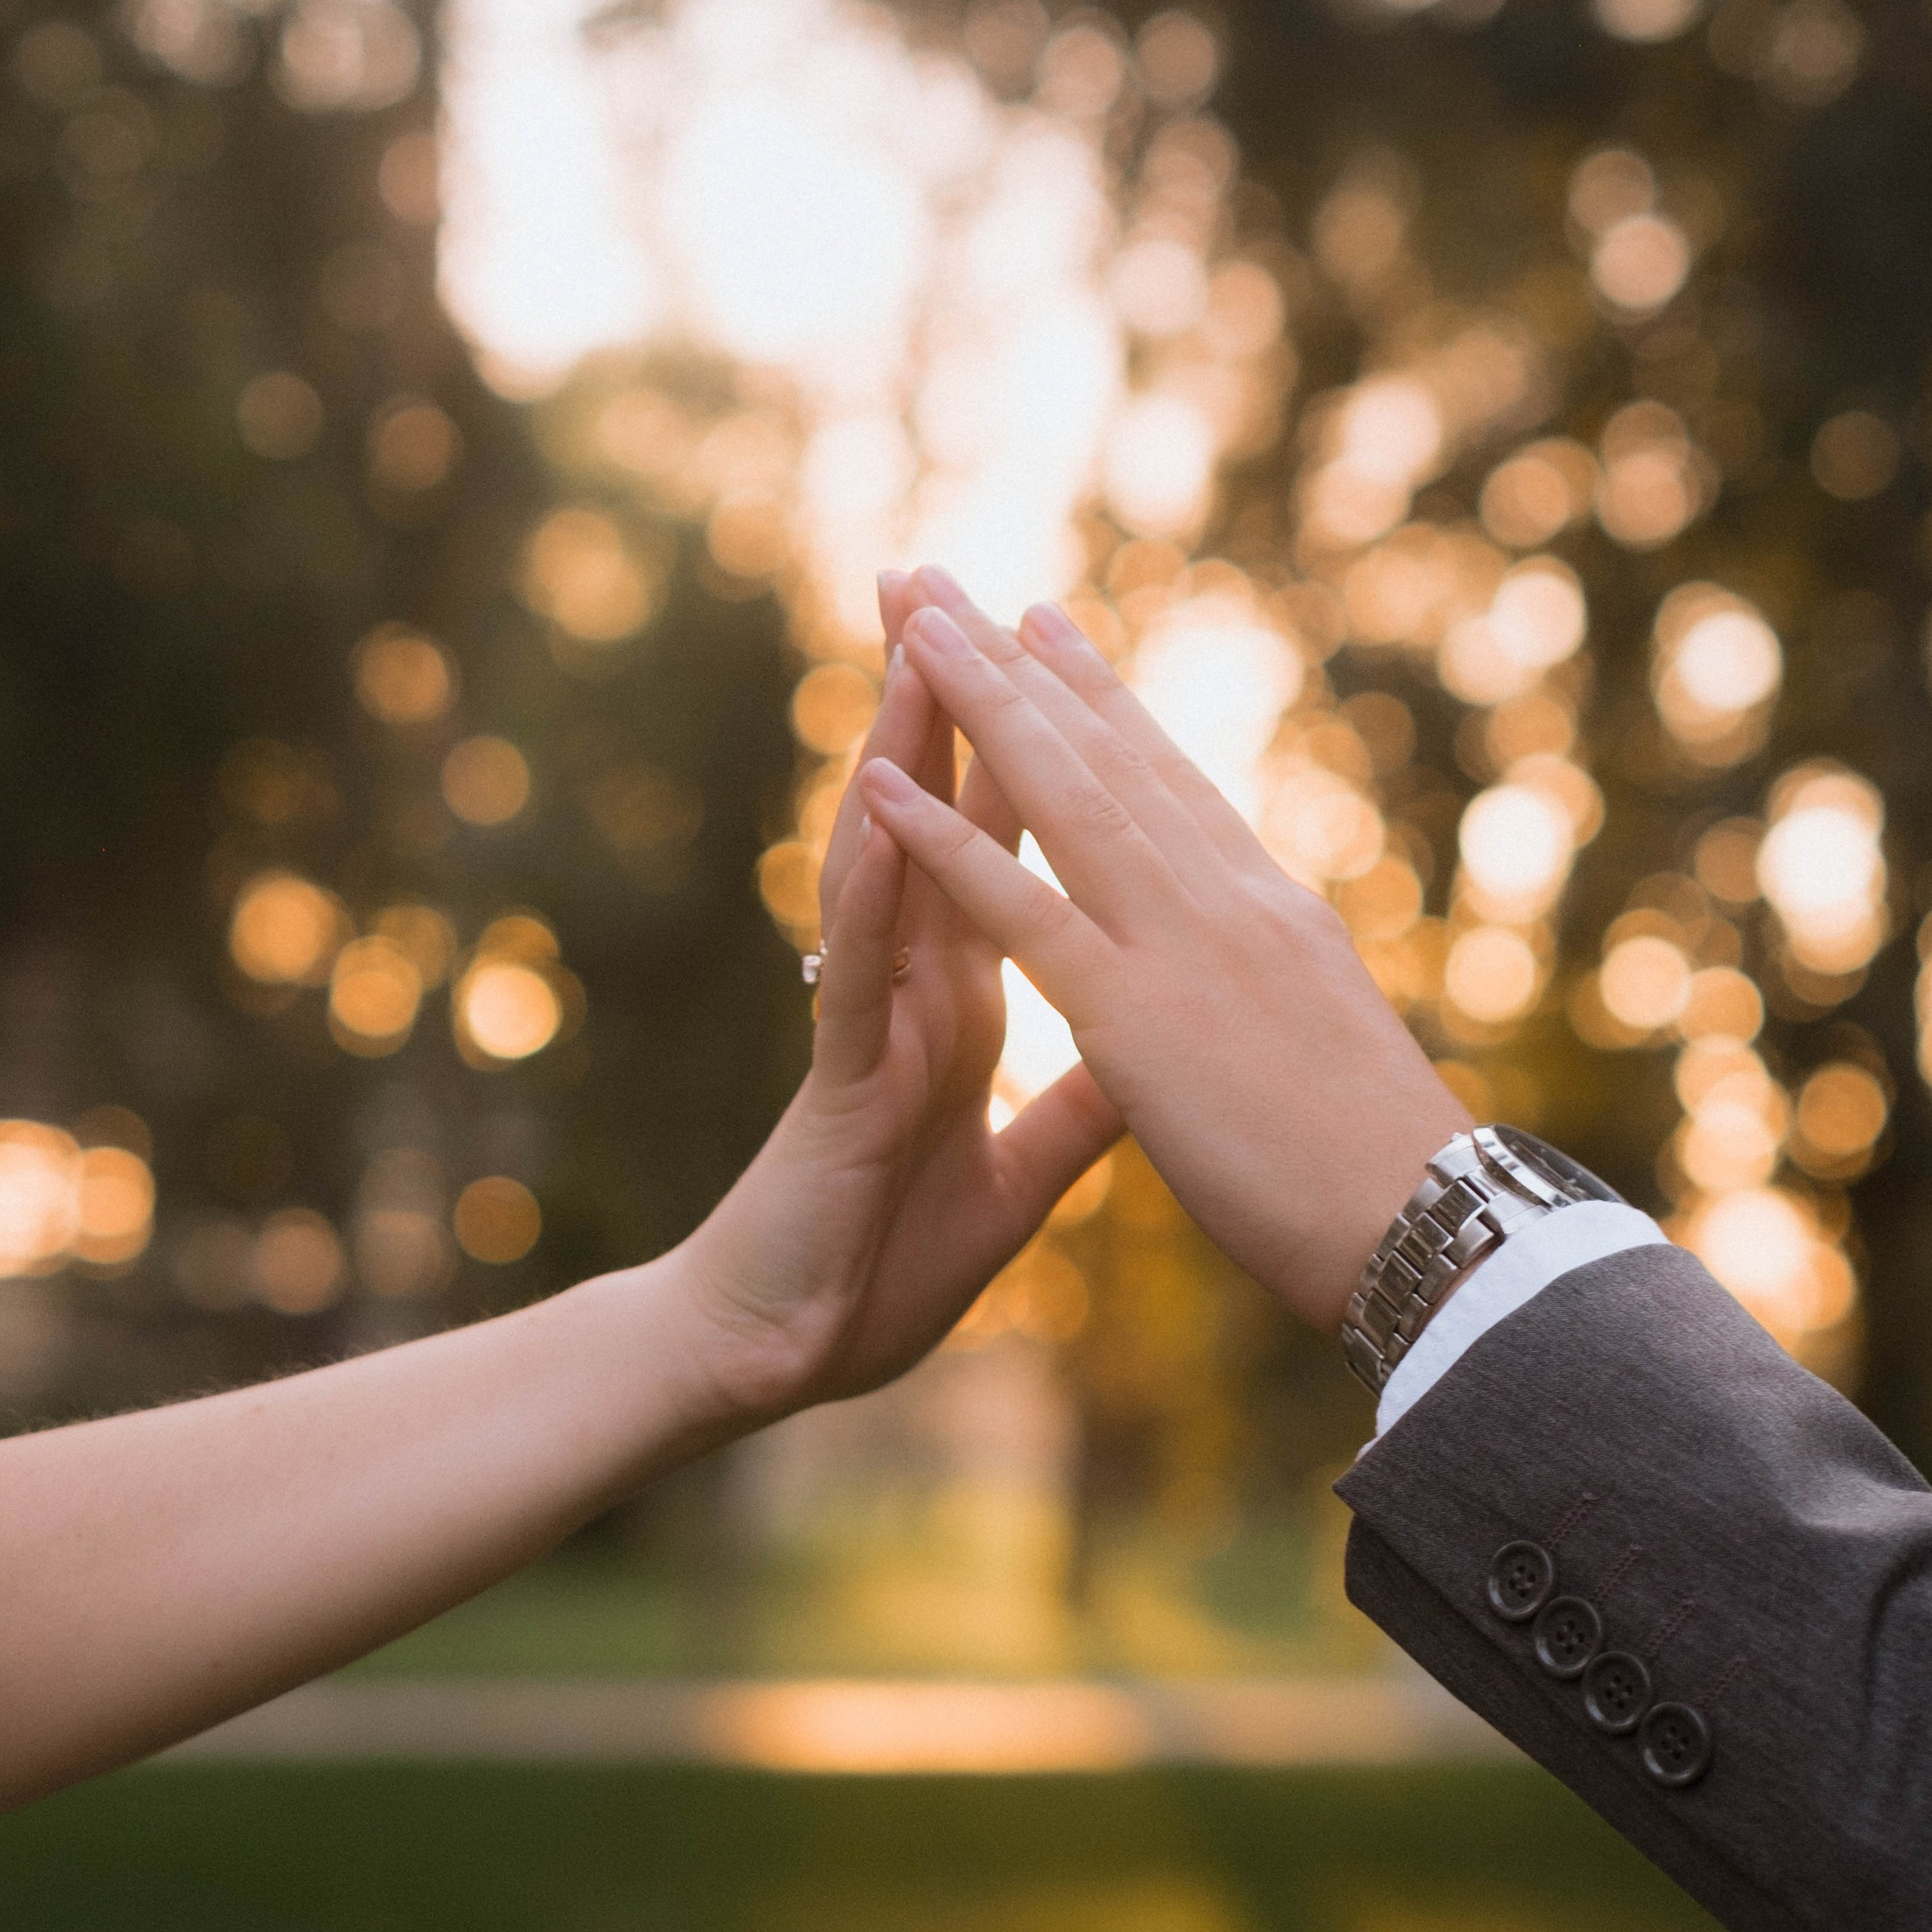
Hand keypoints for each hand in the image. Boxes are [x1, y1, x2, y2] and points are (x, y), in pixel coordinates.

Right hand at [669, 581, 1121, 1417]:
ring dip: (903, 752)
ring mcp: (872, 1019)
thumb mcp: (1019, 1179)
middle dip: (955, 700)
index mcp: (969, 1000)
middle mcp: (917, 985)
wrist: (787, 1353)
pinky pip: (858, 971)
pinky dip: (872, 890)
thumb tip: (1145, 1049)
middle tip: (952, 578)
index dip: (1039, 753)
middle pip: (943, 816)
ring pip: (890, 860)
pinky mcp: (841, 1078)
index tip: (1066, 652)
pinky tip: (881, 811)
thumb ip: (1076, 1107)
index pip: (1009, 849)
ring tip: (919, 642)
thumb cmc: (879, 1263)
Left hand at [855, 574, 1462, 1332]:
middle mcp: (1225, 897)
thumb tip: (1258, 972)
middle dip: (1018, 664)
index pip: (1167, 782)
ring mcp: (1180, 944)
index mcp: (1267, 909)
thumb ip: (1268, 991)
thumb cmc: (1383, 1167)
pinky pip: (1023, 910)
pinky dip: (947, 843)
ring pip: (1063, 795)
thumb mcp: (1319, 1046)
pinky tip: (882, 787)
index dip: (1098, 701)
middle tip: (942, 582)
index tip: (1041, 628)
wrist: (1422, 1222)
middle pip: (1105, 756)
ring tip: (910, 621)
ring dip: (979, 703)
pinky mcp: (1136, 1011)